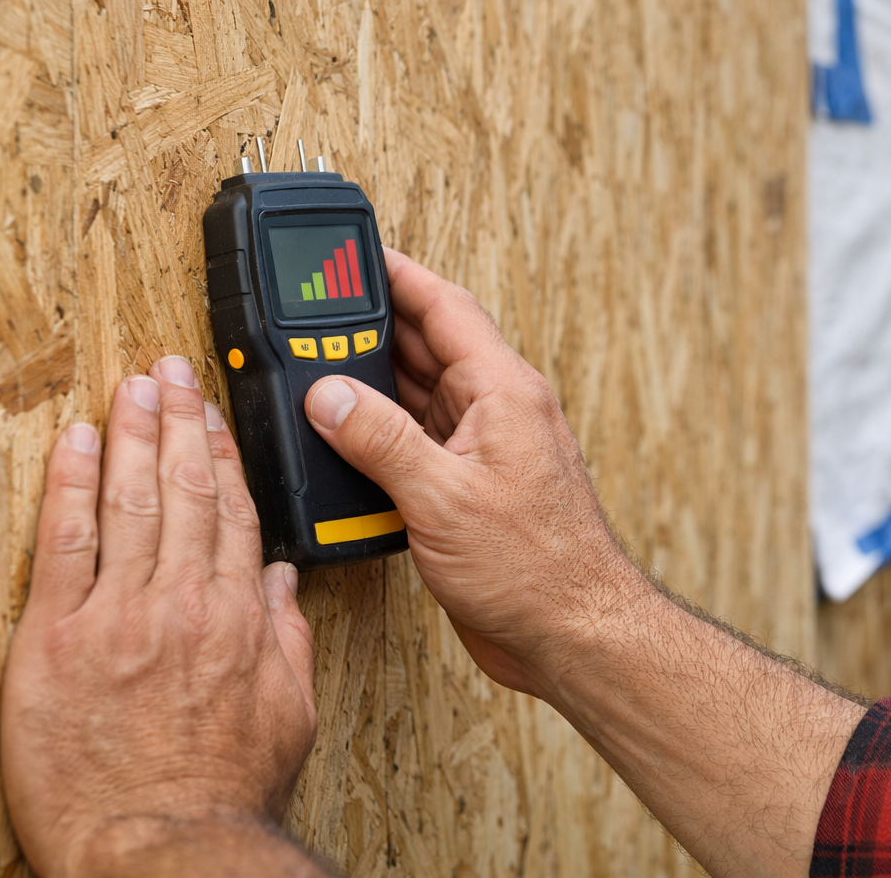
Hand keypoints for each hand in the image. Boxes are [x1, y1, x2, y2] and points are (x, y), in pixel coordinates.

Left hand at [1, 357, 320, 877]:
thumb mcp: (290, 714)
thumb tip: (286, 585)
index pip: (235, 513)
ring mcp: (122, 615)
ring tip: (132, 386)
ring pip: (130, 500)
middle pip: (185, 489)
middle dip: (178, 421)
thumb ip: (289, 640)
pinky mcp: (60, 638)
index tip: (215, 415)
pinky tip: (74, 442)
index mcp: (241, 617)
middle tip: (171, 372)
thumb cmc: (227, 793)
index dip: (224, 454)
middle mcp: (185, 603)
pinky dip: (70, 484)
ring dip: (132, 434)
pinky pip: (66, 542)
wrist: (167, 846)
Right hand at [303, 249, 638, 696]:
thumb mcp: (442, 497)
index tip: (355, 255)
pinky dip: (386, 433)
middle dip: (373, 326)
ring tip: (321, 369)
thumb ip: (382, 440)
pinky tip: (351, 440)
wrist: (573, 634)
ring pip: (424, 394)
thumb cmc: (535, 568)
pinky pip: (424, 440)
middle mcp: (500, 411)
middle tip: (317, 313)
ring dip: (377, 382)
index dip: (398, 274)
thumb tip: (330, 395)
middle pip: (429, 346)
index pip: (445, 307)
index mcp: (504, 392)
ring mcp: (490, 449)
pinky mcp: (476, 488)